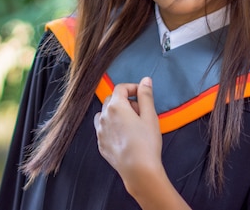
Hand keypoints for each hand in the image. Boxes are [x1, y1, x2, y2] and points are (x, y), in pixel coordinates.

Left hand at [94, 77, 188, 208]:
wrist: (138, 170)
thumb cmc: (146, 142)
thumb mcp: (150, 116)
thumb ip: (146, 96)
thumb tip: (145, 80)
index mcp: (115, 106)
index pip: (121, 88)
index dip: (133, 88)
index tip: (142, 94)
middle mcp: (104, 116)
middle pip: (112, 100)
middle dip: (125, 101)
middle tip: (141, 112)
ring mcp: (100, 131)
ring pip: (105, 115)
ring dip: (116, 114)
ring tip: (131, 124)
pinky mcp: (100, 144)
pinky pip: (103, 130)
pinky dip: (112, 128)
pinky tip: (125, 137)